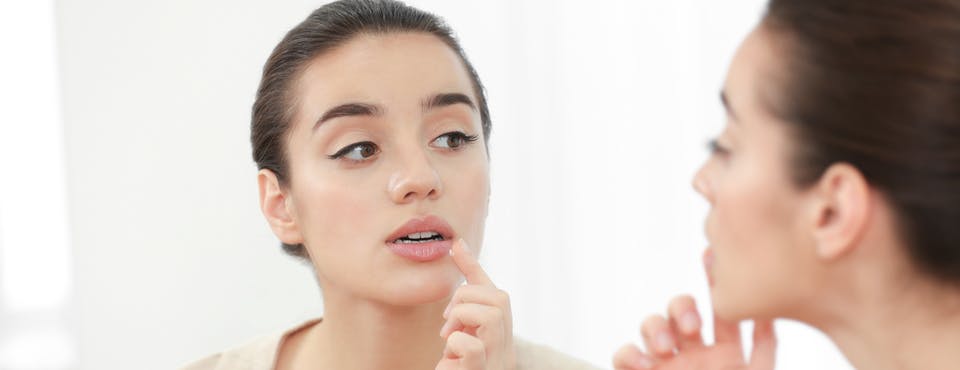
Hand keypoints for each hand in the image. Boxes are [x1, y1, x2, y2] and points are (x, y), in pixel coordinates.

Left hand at [436, 239, 514, 369]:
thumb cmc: (464, 368)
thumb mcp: (461, 332)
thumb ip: (463, 297)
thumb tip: (458, 246)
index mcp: (501, 335)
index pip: (495, 293)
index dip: (473, 268)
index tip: (454, 246)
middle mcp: (505, 347)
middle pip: (496, 298)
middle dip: (465, 299)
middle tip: (449, 322)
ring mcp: (496, 362)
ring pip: (487, 315)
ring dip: (461, 319)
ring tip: (450, 339)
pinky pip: (469, 346)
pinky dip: (454, 345)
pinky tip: (449, 360)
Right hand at [612, 295, 775, 369]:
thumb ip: (763, 349)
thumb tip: (769, 312)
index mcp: (728, 353)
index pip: (721, 309)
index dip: (714, 280)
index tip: (710, 258)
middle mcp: (694, 354)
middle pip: (680, 309)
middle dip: (681, 308)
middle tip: (690, 327)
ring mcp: (664, 366)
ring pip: (651, 325)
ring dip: (656, 329)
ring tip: (664, 350)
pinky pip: (624, 354)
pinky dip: (629, 354)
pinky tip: (644, 365)